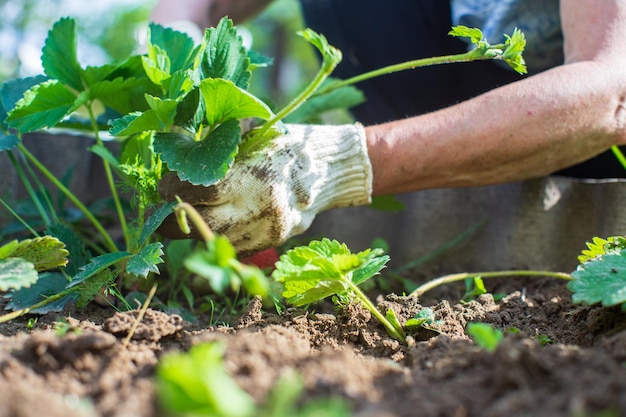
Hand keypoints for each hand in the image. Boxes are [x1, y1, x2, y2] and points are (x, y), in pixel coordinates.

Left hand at [158, 124, 372, 252]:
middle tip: (155, 215)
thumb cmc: (285, 142)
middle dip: (172, 223)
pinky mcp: (274, 241)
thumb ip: (216, 140)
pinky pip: (235, 247)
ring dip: (194, 230)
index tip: (162, 185)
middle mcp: (262, 207)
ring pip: (217, 240)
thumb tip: (173, 141)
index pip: (201, 190)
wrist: (327, 168)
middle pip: (203, 224)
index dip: (173, 190)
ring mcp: (269, 229)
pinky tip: (215, 222)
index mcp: (255, 175)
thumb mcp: (252, 131)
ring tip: (182, 217)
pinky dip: (218, 237)